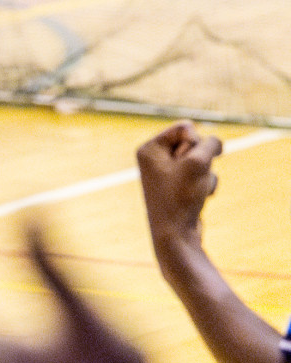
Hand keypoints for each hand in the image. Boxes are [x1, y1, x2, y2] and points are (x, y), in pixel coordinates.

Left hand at [136, 120, 220, 252]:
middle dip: (200, 159)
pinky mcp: (182, 185)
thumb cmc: (180, 197)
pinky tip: (198, 199)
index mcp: (148, 149)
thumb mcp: (198, 161)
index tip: (183, 165)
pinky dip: (206, 184)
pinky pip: (205, 173)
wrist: (176, 235)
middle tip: (186, 180)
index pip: (186, 127)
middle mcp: (155, 159)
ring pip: (204, 158)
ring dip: (205, 173)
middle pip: (195, 142)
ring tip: (190, 191)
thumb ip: (211, 142)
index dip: (194, 143)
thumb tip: (214, 145)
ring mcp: (169, 172)